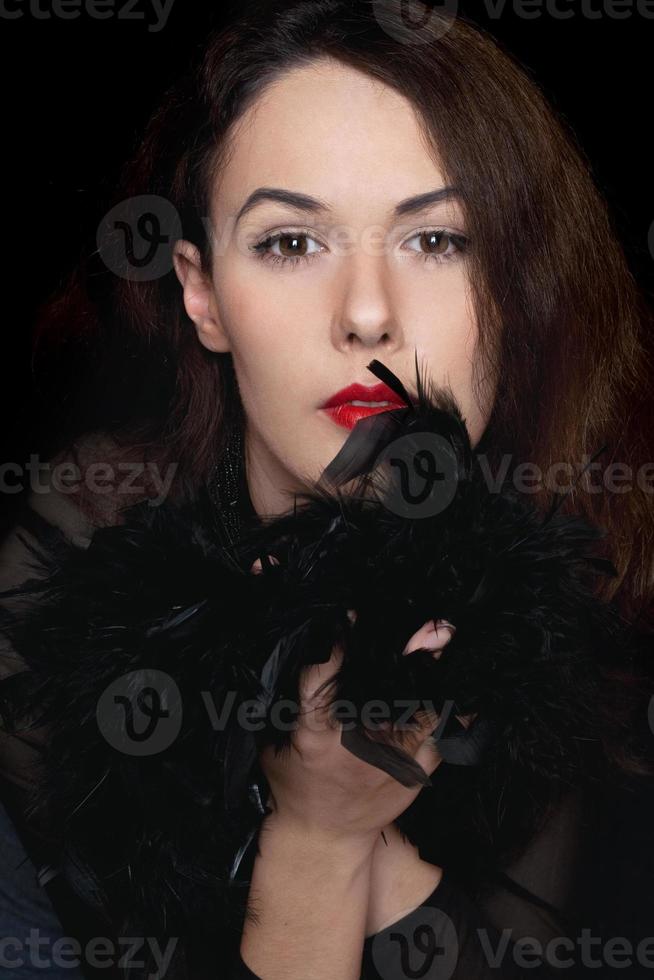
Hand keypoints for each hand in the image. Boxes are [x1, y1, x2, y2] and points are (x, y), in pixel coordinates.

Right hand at [250, 556, 443, 844]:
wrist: (323, 838)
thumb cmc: (294, 782)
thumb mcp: (276, 741)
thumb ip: (294, 701)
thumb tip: (310, 650)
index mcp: (316, 734)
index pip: (324, 681)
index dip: (340, 646)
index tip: (353, 615)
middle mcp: (357, 745)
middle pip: (387, 688)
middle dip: (408, 654)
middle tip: (430, 624)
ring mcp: (391, 760)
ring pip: (421, 709)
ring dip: (436, 673)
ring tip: (447, 637)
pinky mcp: (415, 773)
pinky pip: (443, 735)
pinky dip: (454, 707)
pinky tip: (466, 679)